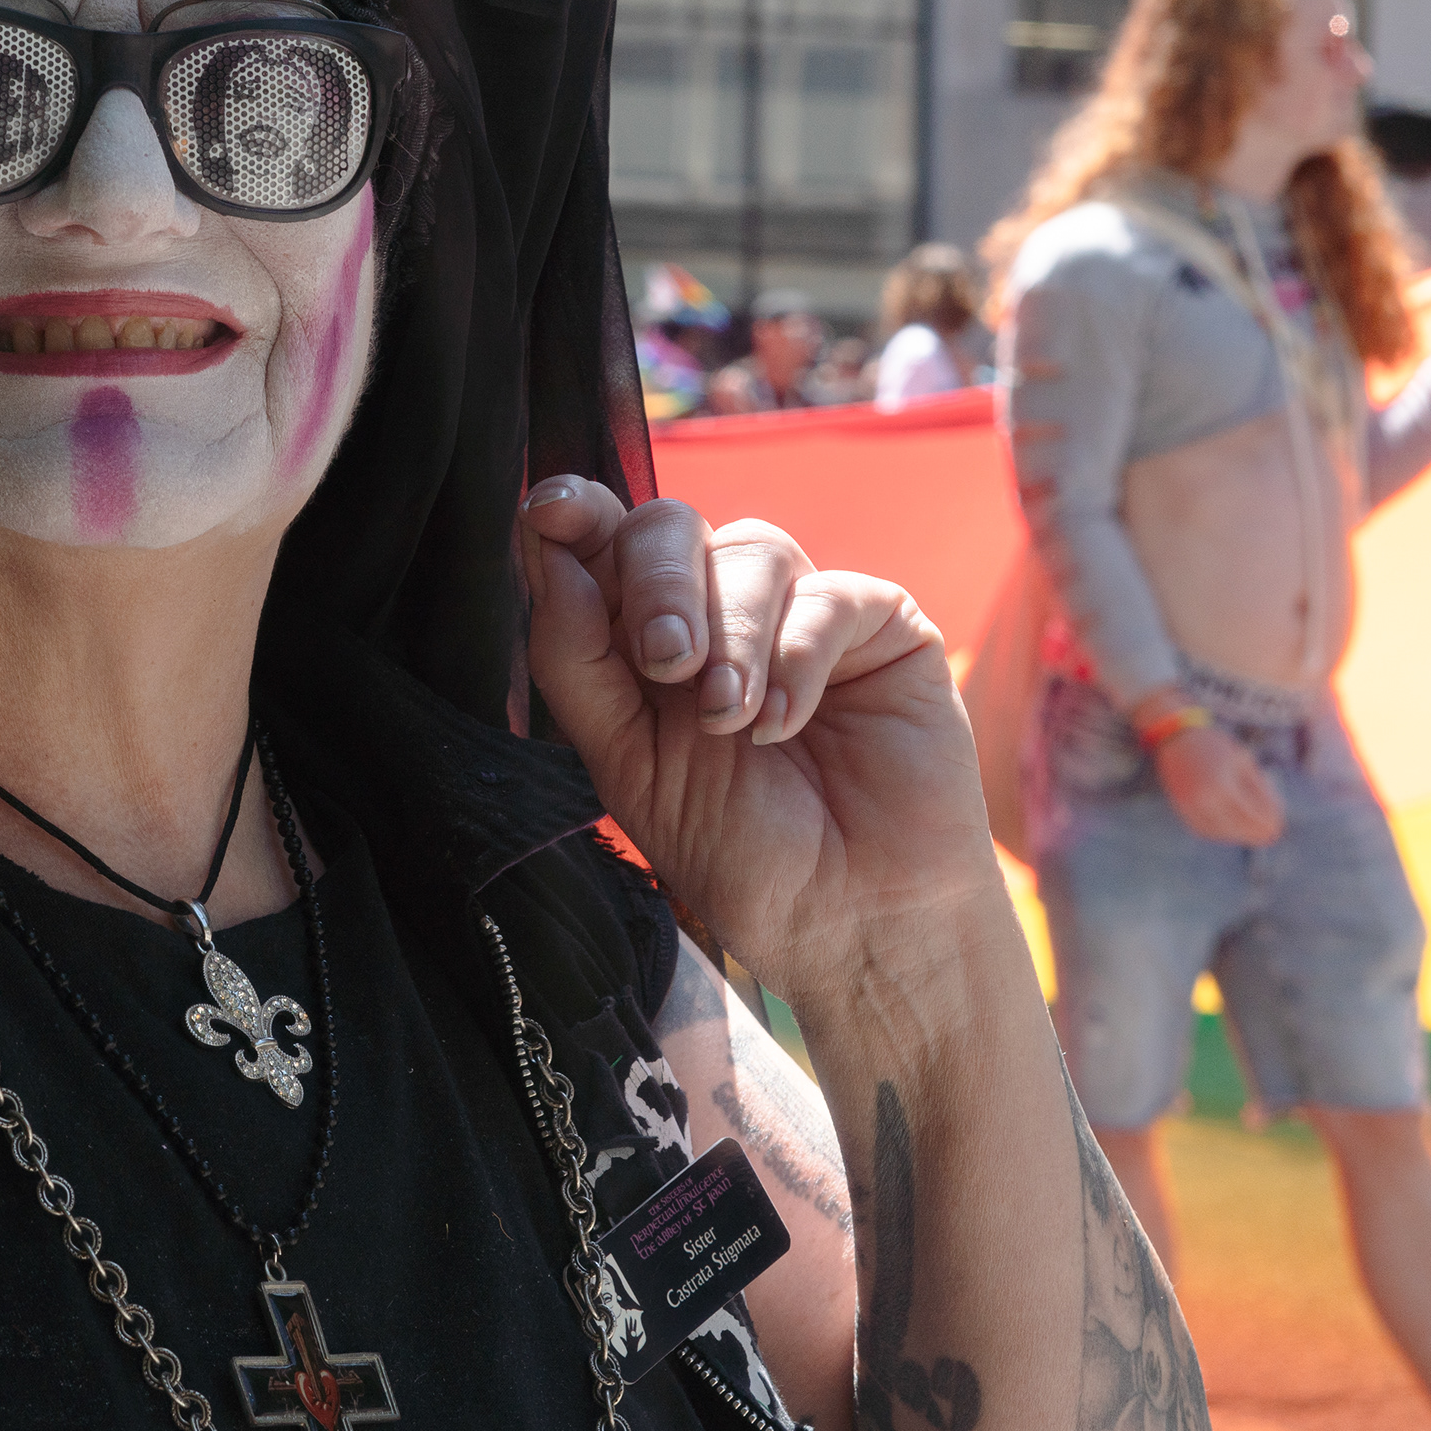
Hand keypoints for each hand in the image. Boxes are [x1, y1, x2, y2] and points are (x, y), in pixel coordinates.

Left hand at [520, 479, 1000, 1012]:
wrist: (850, 919)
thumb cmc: (739, 851)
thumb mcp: (628, 765)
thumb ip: (579, 661)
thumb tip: (550, 554)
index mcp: (646, 639)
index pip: (603, 545)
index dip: (577, 513)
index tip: (549, 511)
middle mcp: (720, 611)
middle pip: (670, 527)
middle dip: (658, 583)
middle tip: (666, 660)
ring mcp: (801, 613)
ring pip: (751, 548)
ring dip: (732, 634)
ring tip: (732, 720)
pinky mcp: (882, 626)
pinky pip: (831, 592)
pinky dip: (799, 656)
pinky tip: (787, 723)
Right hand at [1151, 721, 1282, 846]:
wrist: (1176, 736)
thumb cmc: (1216, 745)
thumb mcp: (1243, 760)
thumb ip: (1259, 787)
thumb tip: (1274, 813)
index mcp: (1224, 784)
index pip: (1250, 814)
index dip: (1266, 824)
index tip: (1278, 829)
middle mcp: (1205, 797)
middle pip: (1235, 827)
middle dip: (1254, 835)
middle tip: (1269, 837)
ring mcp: (1190, 804)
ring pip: (1218, 831)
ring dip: (1237, 836)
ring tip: (1251, 834)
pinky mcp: (1181, 806)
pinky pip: (1202, 828)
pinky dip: (1218, 833)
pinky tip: (1231, 830)